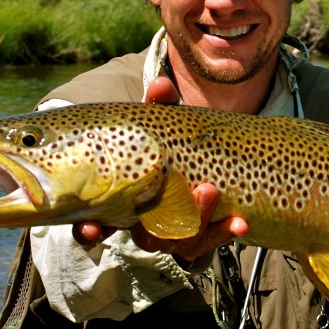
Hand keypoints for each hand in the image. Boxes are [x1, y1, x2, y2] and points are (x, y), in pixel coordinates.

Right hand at [71, 76, 249, 258]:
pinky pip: (207, 242)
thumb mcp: (159, 124)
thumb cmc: (163, 143)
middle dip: (156, 227)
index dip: (89, 231)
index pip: (93, 225)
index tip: (91, 230)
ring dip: (197, 220)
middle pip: (144, 237)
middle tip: (177, 194)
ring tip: (211, 191)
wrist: (200, 158)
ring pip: (179, 242)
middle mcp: (141, 224)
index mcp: (117, 201)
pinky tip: (239, 224)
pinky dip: (222, 233)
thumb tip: (162, 85)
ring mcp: (172, 233)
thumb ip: (158, 108)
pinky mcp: (198, 237)